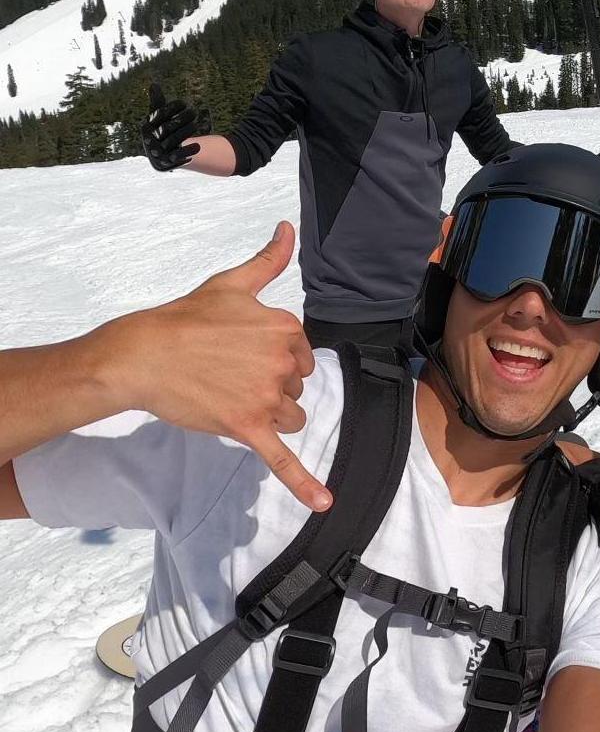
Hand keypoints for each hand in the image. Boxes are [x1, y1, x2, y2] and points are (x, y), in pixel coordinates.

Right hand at [99, 223, 332, 511]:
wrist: (141, 354)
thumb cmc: (185, 318)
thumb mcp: (231, 284)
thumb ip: (268, 261)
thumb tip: (288, 229)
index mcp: (286, 328)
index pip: (302, 353)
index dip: (276, 356)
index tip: (243, 352)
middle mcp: (282, 361)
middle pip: (297, 385)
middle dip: (271, 384)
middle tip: (229, 372)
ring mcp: (266, 396)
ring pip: (293, 415)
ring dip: (272, 413)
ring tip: (233, 398)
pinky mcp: (247, 426)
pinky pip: (282, 459)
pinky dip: (305, 483)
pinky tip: (324, 503)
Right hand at [143, 82, 208, 171]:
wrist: (160, 156)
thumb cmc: (160, 130)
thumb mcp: (158, 118)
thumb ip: (157, 103)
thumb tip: (154, 84)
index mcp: (145, 127)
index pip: (159, 115)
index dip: (172, 108)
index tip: (184, 103)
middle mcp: (149, 140)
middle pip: (168, 127)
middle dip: (182, 118)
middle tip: (194, 112)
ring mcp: (158, 152)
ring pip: (174, 140)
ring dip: (187, 130)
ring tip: (196, 124)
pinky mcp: (168, 162)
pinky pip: (179, 156)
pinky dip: (189, 150)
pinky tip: (200, 145)